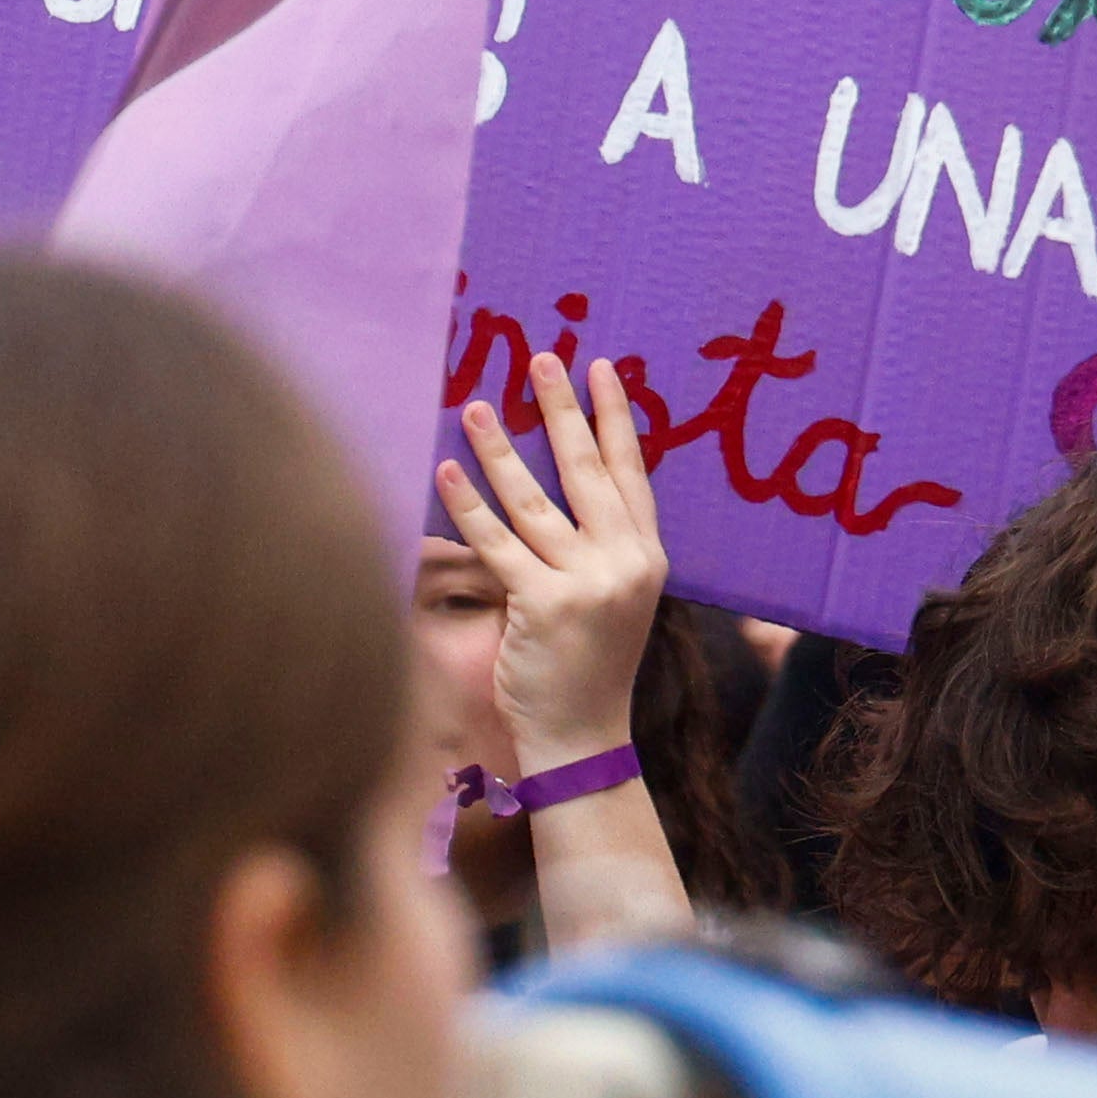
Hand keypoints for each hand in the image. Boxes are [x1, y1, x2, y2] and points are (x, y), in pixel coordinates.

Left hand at [438, 352, 671, 784]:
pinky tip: (448, 470)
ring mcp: (589, 584)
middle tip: (541, 358)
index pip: (633, 473)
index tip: (601, 369)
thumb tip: (557, 489)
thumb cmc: (588, 669)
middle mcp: (626, 564)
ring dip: (503, 448)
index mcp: (648, 559)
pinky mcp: (545, 605)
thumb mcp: (613, 602)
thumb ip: (596, 549)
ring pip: (536, 500)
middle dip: (563, 410)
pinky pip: (499, 543)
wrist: (583, 738)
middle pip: (589, 471)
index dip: (616, 419)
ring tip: (479, 405)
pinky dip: (469, 505)